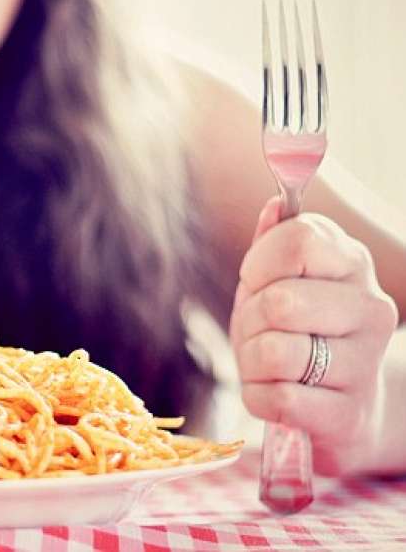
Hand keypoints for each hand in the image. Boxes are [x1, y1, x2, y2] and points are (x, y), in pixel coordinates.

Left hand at [229, 196, 398, 475]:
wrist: (343, 406)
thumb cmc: (299, 332)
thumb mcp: (276, 281)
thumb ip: (273, 242)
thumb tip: (275, 206)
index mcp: (351, 263)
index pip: (297, 239)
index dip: (259, 264)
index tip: (258, 283)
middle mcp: (370, 308)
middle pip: (279, 301)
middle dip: (249, 321)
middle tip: (259, 333)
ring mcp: (365, 363)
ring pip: (276, 353)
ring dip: (250, 363)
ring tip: (265, 366)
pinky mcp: (349, 414)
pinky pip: (278, 399)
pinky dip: (258, 398)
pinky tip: (275, 394)